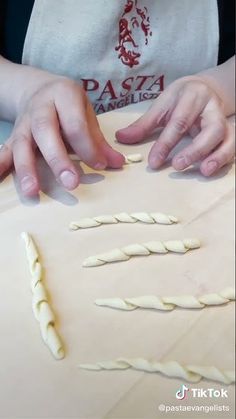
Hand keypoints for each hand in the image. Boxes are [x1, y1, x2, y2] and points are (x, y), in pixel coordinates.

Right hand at [0, 76, 123, 195]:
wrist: (38, 88)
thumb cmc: (68, 104)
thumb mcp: (86, 112)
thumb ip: (99, 140)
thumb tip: (117, 163)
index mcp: (64, 95)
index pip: (76, 125)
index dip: (88, 147)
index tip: (99, 166)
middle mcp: (41, 107)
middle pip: (45, 132)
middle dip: (57, 159)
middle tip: (70, 183)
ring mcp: (24, 121)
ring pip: (21, 143)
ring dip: (26, 168)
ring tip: (32, 191)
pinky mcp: (13, 134)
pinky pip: (5, 149)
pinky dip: (0, 164)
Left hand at [116, 76, 234, 175]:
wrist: (204, 88)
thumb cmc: (179, 99)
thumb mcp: (161, 106)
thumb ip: (143, 124)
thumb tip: (121, 138)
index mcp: (191, 97)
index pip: (179, 122)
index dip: (166, 143)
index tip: (153, 162)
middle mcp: (211, 108)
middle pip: (211, 129)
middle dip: (196, 149)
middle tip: (178, 166)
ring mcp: (223, 120)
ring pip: (228, 137)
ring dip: (218, 156)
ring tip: (203, 171)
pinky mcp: (230, 131)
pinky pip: (233, 145)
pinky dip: (224, 158)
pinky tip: (210, 170)